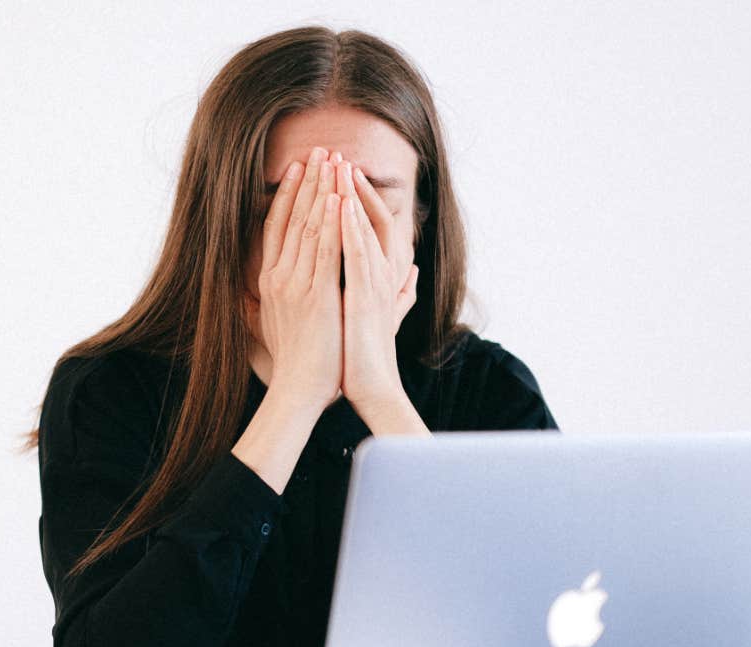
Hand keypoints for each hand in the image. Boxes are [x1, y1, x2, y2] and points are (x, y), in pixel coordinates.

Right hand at [251, 145, 344, 413]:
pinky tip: (340, 198)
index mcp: (270, 281)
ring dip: (322, 191)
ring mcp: (296, 284)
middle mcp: (278, 277)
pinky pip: (325, 250)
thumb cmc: (294, 363)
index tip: (300, 168)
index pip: (278, 227)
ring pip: (309, 227)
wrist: (299, 390)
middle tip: (320, 150)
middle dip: (308, 182)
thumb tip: (260, 292)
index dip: (288, 195)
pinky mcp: (316, 295)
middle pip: (292, 218)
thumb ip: (271, 302)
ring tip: (333, 161)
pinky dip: (332, 222)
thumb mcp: (276, 325)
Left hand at [336, 158, 419, 410]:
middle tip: (336, 155)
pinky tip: (338, 205)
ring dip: (351, 196)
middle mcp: (382, 274)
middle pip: (368, 218)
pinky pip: (356, 255)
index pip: (370, 225)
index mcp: (381, 276)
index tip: (339, 173)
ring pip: (363, 229)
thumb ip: (399, 292)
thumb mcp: (381, 314)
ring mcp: (375, 284)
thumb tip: (414, 274)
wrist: (372, 388)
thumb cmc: (368, 355)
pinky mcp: (365, 297)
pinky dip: (349, 228)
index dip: (357, 198)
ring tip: (338, 166)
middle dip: (351, 186)